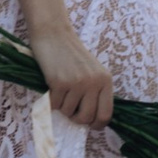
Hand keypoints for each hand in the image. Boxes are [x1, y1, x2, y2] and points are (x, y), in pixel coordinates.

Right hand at [15, 0, 112, 129]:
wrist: (53, 33)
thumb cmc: (70, 54)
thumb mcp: (91, 71)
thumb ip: (95, 92)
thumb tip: (91, 119)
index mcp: (106, 80)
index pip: (106, 114)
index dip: (96, 124)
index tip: (89, 124)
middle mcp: (94, 82)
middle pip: (87, 118)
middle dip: (76, 118)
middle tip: (70, 109)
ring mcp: (77, 83)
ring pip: (68, 112)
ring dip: (61, 106)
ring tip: (60, 90)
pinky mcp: (59, 82)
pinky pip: (54, 105)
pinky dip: (50, 100)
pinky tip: (51, 86)